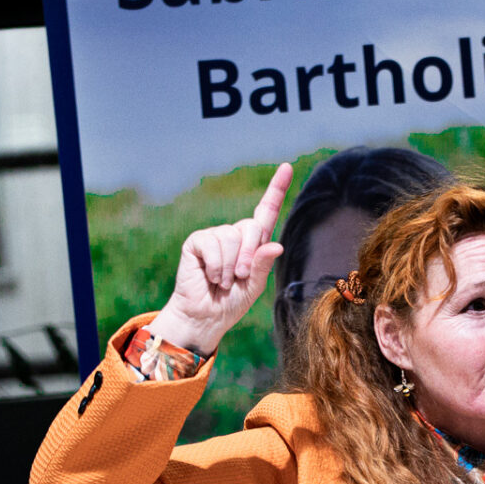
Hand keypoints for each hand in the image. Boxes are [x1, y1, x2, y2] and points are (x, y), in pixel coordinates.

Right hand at [148, 162, 292, 355]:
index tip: (287, 167)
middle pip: (251, 228)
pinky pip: (213, 244)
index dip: (276, 189)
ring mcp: (215, 235)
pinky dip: (215, 266)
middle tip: (239, 277)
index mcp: (253, 243)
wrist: (206, 316)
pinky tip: (210, 276)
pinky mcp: (197, 241)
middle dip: (249, 256)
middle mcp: (234, 234)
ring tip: (222, 281)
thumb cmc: (231, 302)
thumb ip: (263, 264)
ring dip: (230, 266)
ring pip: (231, 238)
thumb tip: (276, 244)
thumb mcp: (255, 286)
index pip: (266, 211)